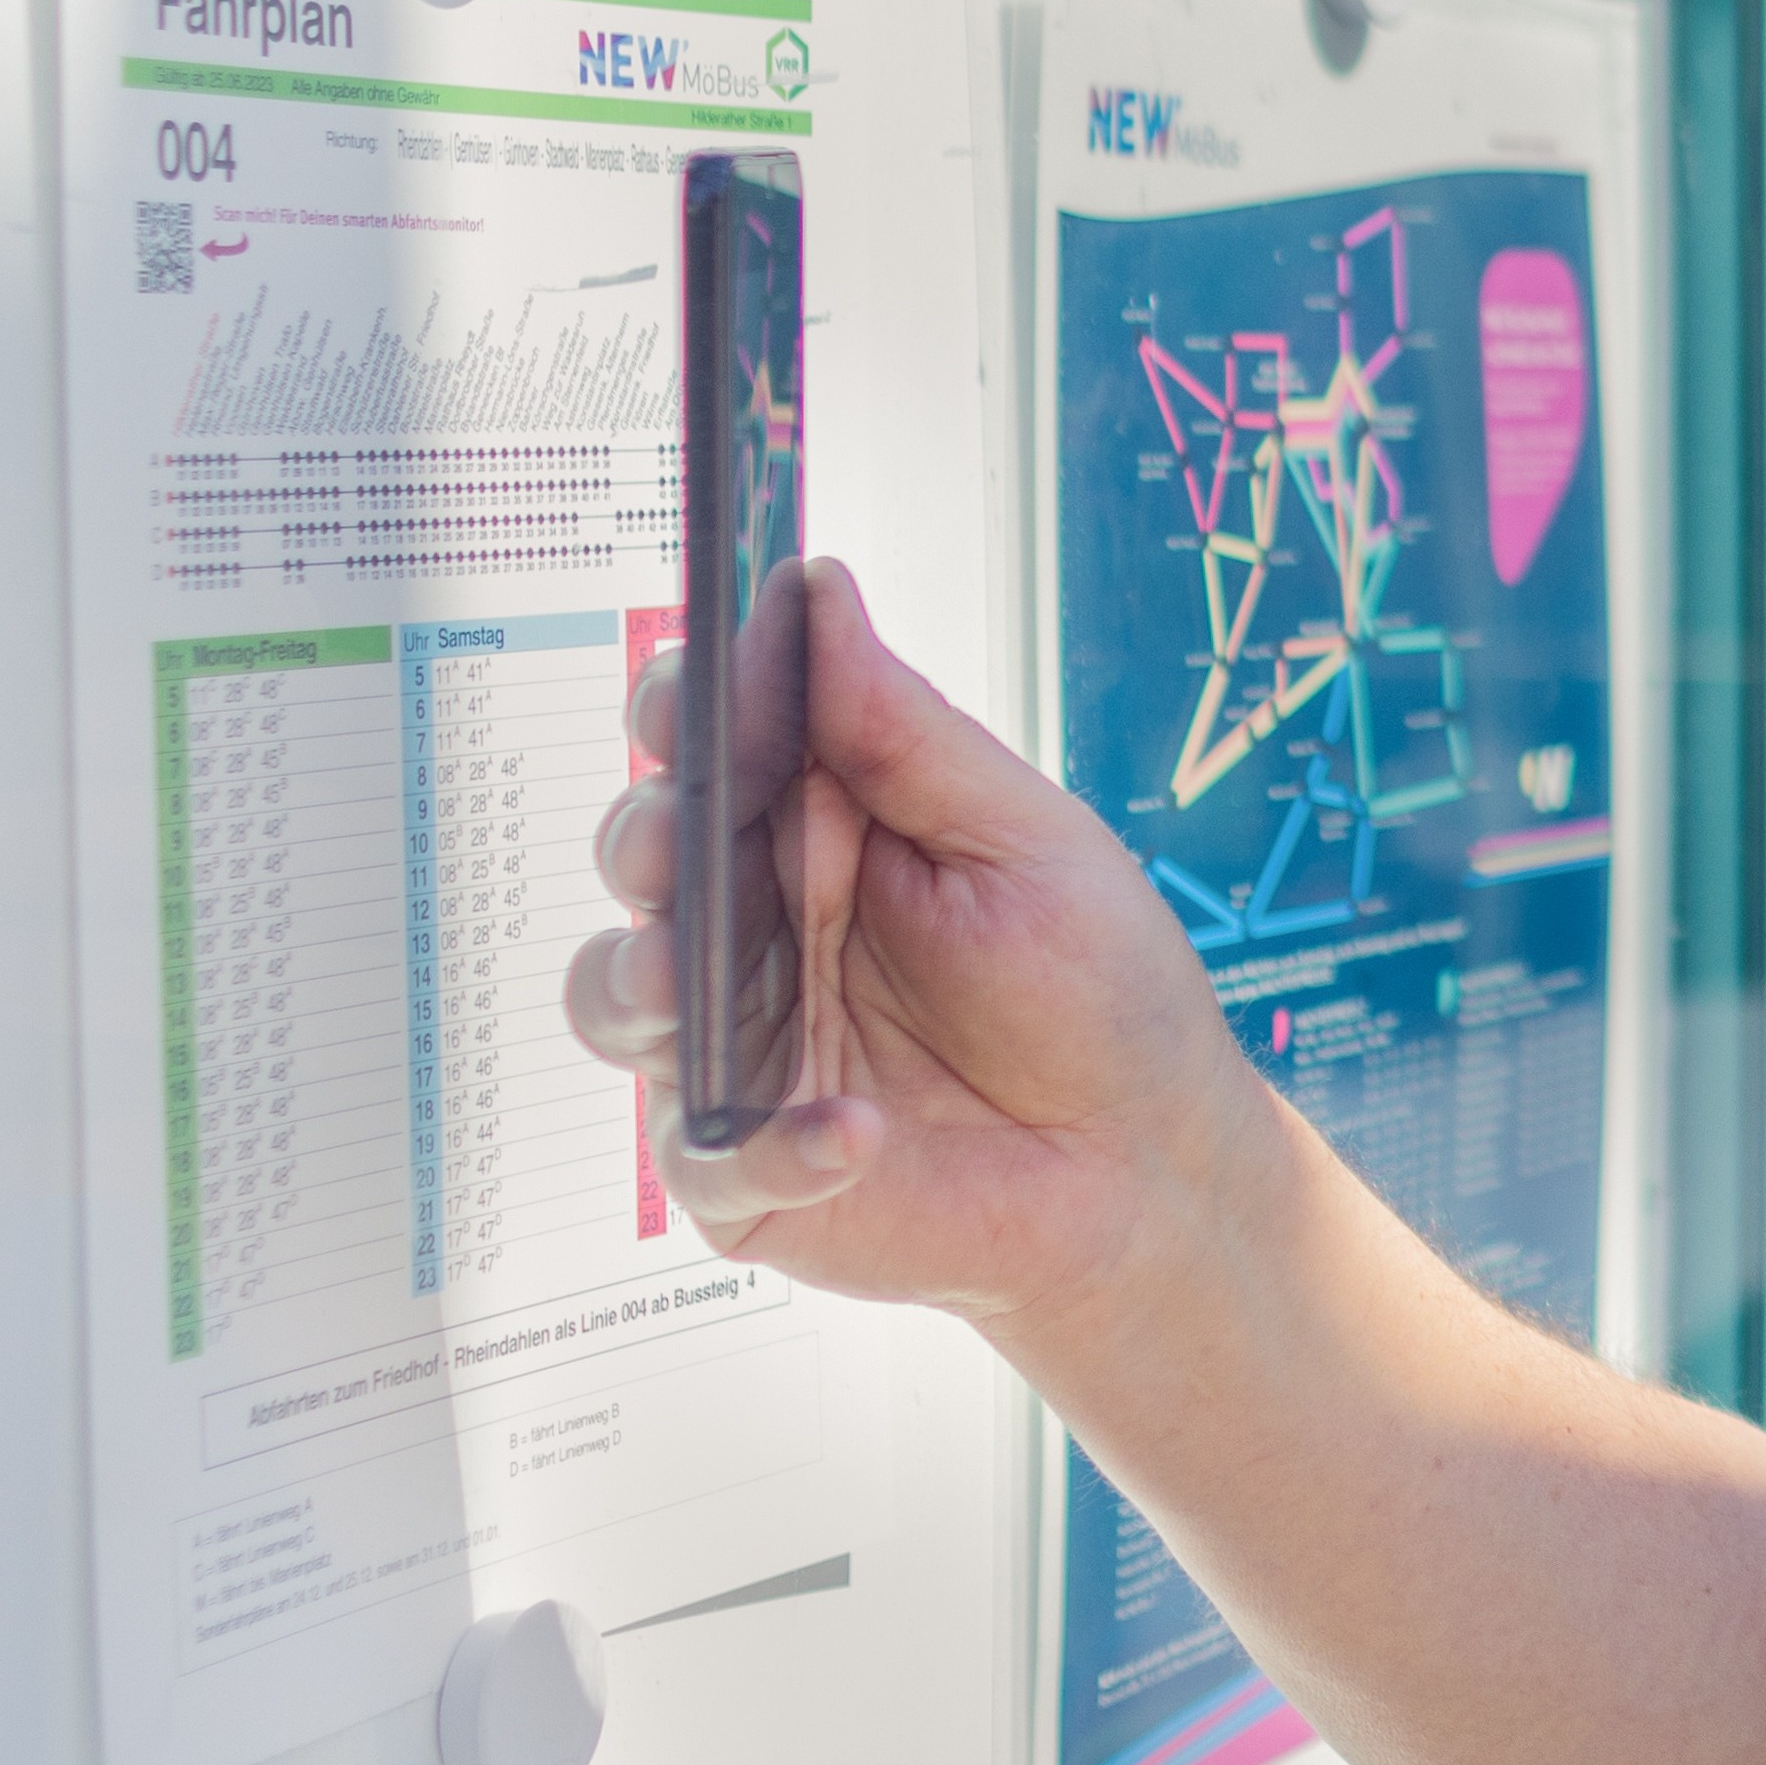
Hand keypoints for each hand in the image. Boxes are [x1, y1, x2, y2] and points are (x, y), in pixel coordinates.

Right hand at [568, 561, 1258, 1332]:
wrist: (1146, 1164)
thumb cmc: (1093, 991)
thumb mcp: (1017, 841)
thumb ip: (903, 733)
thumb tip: (816, 593)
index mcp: (811, 834)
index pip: (710, 749)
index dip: (684, 711)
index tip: (696, 689)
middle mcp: (755, 931)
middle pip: (646, 858)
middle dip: (645, 836)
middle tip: (673, 833)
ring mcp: (737, 1050)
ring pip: (619, 996)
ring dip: (638, 979)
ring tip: (686, 980)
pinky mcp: (749, 1172)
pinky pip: (711, 1155)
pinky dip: (772, 1146)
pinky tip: (856, 1131)